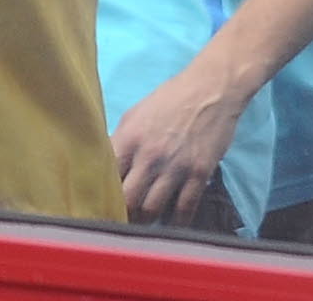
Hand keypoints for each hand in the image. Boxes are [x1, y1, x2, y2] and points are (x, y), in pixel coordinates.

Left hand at [109, 58, 245, 222]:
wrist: (211, 88)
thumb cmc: (170, 99)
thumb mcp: (135, 114)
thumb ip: (121, 141)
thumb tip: (107, 166)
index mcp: (129, 138)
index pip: (107, 177)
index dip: (103, 195)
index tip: (102, 206)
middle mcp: (149, 155)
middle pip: (128, 200)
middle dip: (124, 214)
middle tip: (123, 221)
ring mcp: (175, 166)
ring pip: (153, 209)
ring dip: (147, 221)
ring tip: (144, 223)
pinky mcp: (199, 173)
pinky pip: (185, 208)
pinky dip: (176, 222)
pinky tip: (172, 224)